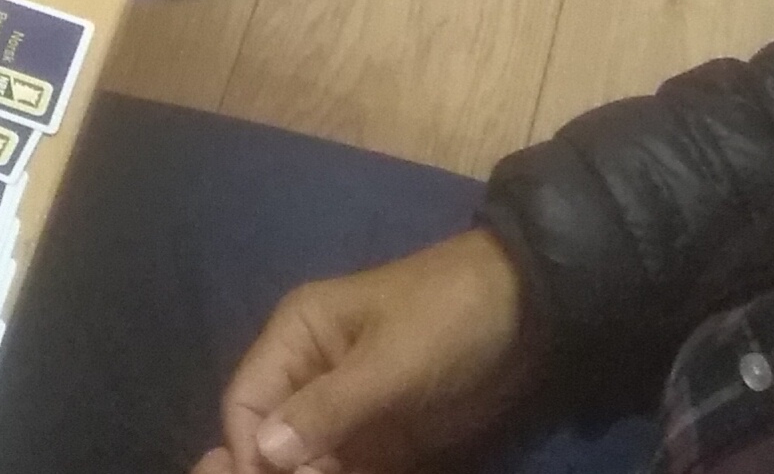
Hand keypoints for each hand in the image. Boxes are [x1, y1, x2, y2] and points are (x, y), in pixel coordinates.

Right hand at [190, 232, 537, 473]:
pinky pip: (347, 471)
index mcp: (297, 336)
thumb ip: (327, 408)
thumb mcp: (389, 362)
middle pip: (273, 441)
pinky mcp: (382, 440)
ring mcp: (347, 411)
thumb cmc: (445, 319)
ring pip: (308, 463)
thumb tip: (264, 454)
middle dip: (281, 473)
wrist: (526, 315)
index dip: (251, 454)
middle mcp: (311, 375)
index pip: (247, 404)